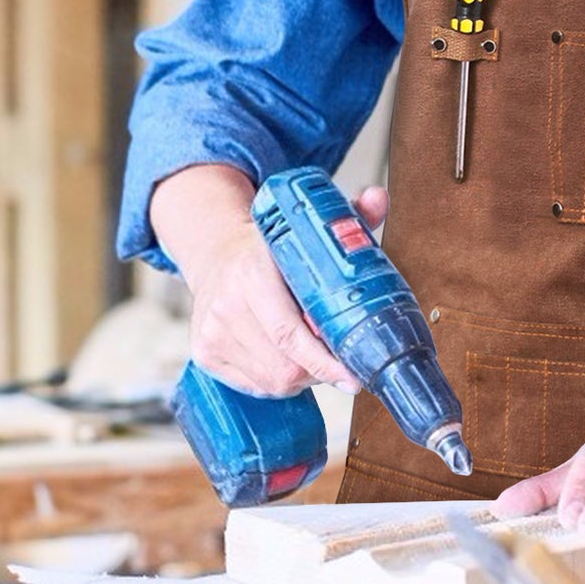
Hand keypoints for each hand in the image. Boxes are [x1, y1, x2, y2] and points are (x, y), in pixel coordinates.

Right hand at [153, 165, 388, 395]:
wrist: (215, 252)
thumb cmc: (269, 248)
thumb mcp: (306, 229)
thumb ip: (350, 216)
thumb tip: (380, 197)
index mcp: (252, 273)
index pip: (289, 334)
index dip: (323, 361)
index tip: (351, 375)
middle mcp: (226, 306)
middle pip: (284, 366)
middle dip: (319, 369)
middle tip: (337, 357)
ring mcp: (211, 333)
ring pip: (271, 381)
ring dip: (300, 376)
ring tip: (309, 352)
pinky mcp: (204, 354)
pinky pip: (253, 386)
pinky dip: (276, 379)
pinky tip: (284, 357)